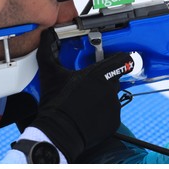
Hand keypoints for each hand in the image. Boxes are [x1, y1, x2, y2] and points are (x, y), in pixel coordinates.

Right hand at [30, 28, 133, 162]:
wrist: (58, 134)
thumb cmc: (55, 103)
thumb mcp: (50, 75)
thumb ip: (48, 51)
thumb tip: (46, 34)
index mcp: (99, 74)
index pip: (123, 60)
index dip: (123, 59)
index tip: (122, 60)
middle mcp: (110, 88)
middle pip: (115, 80)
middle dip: (105, 82)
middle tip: (90, 88)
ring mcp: (114, 105)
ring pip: (112, 97)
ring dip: (103, 99)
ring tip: (86, 105)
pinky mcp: (115, 120)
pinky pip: (112, 114)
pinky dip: (103, 115)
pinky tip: (89, 117)